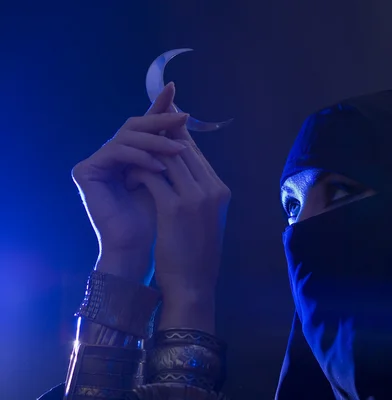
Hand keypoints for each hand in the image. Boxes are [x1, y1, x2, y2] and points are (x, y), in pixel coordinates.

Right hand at [71, 83, 188, 282]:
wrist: (139, 249)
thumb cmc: (158, 218)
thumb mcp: (170, 176)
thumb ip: (170, 149)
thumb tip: (184, 116)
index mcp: (130, 154)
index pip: (146, 126)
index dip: (159, 107)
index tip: (175, 89)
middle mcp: (110, 155)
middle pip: (135, 126)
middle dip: (161, 120)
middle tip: (183, 117)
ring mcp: (96, 162)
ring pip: (127, 137)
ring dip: (156, 142)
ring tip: (178, 151)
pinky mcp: (85, 171)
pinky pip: (116, 153)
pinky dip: (140, 158)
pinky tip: (160, 167)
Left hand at [129, 102, 230, 331]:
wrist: (194, 284)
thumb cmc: (198, 254)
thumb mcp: (206, 218)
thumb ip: (200, 193)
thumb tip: (185, 172)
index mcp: (220, 190)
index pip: (197, 154)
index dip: (178, 137)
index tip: (163, 125)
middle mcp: (212, 189)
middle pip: (184, 150)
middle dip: (162, 135)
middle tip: (143, 124)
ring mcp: (196, 197)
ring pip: (168, 160)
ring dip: (147, 153)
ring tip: (131, 150)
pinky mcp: (175, 208)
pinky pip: (153, 177)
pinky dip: (139, 172)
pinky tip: (128, 173)